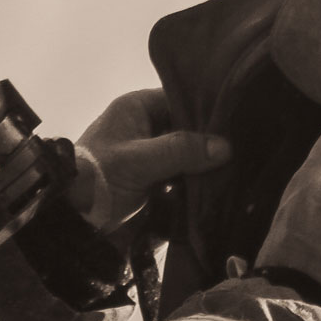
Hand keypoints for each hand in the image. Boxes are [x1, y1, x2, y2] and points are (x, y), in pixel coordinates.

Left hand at [72, 88, 230, 232]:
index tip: (238, 120)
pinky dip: (198, 186)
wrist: (73, 221)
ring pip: (189, 157)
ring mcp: (151, 157)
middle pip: (189, 131)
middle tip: (247, 150)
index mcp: (137, 109)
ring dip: (208, 168)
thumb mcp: (138, 160)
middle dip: (212, 144)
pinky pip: (184, 179)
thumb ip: (180, 151)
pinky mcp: (155, 183)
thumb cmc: (98, 178)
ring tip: (242, 172)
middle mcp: (145, 128)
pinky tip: (224, 190)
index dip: (208, 109)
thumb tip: (226, 147)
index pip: (181, 99)